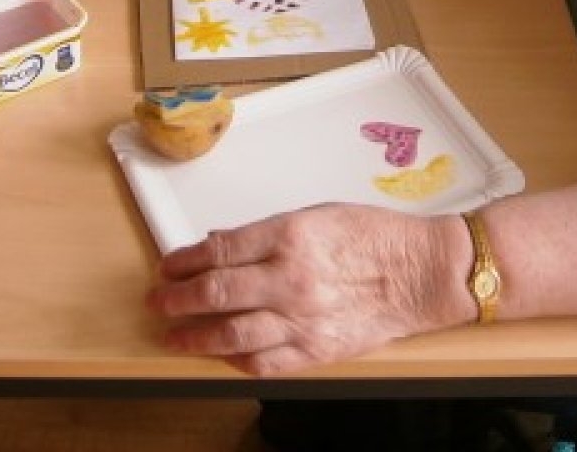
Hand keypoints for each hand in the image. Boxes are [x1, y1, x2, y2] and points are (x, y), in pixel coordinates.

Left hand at [146, 204, 462, 374]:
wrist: (418, 271)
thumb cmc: (372, 236)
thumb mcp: (315, 214)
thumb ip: (265, 233)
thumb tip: (221, 244)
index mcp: (289, 235)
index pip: (219, 250)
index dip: (185, 260)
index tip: (168, 266)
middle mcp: (290, 277)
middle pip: (216, 291)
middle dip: (177, 297)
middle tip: (159, 300)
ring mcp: (301, 317)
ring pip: (231, 333)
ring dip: (194, 334)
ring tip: (173, 333)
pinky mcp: (315, 350)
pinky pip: (264, 362)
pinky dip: (235, 360)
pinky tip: (219, 354)